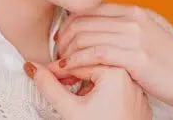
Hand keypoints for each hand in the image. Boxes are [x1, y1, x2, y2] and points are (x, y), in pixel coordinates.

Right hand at [25, 61, 152, 119]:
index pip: (78, 62)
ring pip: (103, 78)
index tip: (44, 73)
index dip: (57, 69)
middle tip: (56, 83)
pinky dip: (100, 94)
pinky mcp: (137, 103)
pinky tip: (90, 106)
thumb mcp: (70, 110)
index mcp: (115, 72)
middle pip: (90, 68)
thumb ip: (49, 86)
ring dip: (85, 85)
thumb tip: (34, 69)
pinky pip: (115, 89)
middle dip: (71, 77)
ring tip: (74, 98)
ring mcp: (136, 91)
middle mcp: (129, 78)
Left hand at [46, 3, 172, 118]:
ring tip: (61, 65)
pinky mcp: (134, 57)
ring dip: (66, 52)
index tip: (61, 37)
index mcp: (132, 12)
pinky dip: (76, 61)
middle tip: (57, 53)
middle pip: (83, 22)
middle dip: (63, 38)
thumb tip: (98, 27)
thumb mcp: (144, 33)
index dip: (69, 22)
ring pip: (85, 37)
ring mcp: (133, 37)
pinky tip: (69, 69)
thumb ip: (123, 27)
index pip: (90, 9)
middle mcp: (131, 20)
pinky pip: (95, 54)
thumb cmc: (167, 60)